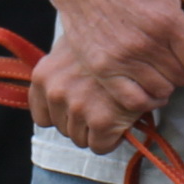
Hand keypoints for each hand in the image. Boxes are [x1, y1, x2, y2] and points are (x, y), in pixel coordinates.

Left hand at [28, 36, 168, 154]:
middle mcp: (56, 92)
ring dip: (97, 130)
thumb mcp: (75, 45)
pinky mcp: (102, 121)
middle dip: (82, 122)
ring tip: (113, 110)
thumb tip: (62, 92)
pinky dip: (111, 139)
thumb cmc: (108, 38)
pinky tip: (121, 122)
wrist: (139, 37)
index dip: (63, 116)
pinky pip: (100, 146)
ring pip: (81, 139)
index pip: (43, 117)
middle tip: (103, 107)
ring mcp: (78, 107)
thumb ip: (62, 70)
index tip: (79, 109)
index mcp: (44, 76)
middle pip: (64, 129)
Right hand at [40, 0, 183, 104]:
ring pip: (161, 91)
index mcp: (166, 19)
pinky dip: (145, 99)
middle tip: (180, 59)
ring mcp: (121, 58)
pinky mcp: (102, 68)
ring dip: (167, 84)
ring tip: (163, 70)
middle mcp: (145, 42)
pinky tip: (147, 86)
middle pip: (183, 77)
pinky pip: (132, 100)